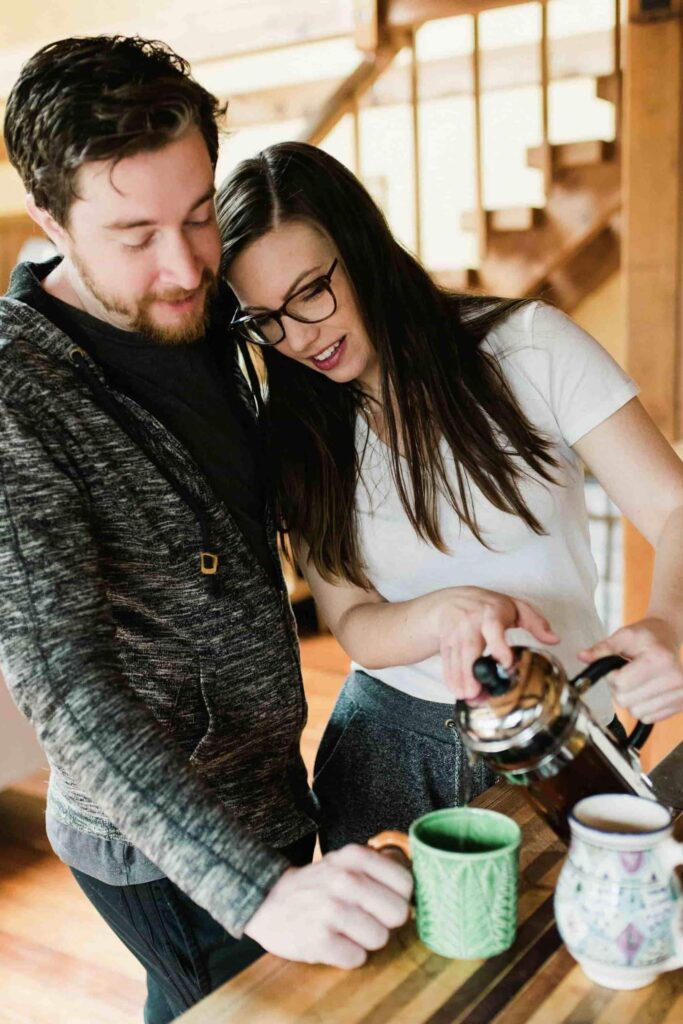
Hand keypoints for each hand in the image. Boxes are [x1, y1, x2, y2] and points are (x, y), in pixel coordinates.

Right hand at [243, 844, 412, 968]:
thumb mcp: (345, 862)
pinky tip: (334, 942)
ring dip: (366, 941)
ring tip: (347, 930)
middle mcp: (343, 880)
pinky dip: (349, 956)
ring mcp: (329, 910)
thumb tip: (417, 895)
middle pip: (398, 913)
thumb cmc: (317, 885)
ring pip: (380, 938)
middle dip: (386, 922)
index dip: (399, 898)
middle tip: (365, 918)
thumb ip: (379, 871)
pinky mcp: (318, 940)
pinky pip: (357, 958)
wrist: (267, 900)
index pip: (405, 883)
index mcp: (354, 857)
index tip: (384, 901)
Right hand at [436, 588, 558, 699]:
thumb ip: (536, 622)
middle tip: (476, 692)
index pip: (493, 628)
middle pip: (469, 648)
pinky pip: (447, 663)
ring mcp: (455, 634)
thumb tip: (555, 639)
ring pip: (456, 659)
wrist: (450, 601)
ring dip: (461, 680)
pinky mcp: (445, 644)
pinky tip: (458, 691)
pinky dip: (451, 678)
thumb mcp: (514, 607)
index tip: (506, 663)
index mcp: (491, 612)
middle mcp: (470, 623)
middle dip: (471, 671)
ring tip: (469, 697)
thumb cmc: (487, 605)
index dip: (499, 646)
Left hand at [579, 617, 682, 722]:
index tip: (618, 666)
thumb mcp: (623, 636)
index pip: (620, 683)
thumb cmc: (645, 636)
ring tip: (639, 681)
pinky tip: (648, 691)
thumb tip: (582, 657)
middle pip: (626, 701)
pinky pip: (648, 718)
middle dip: (620, 689)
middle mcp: (674, 679)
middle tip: (629, 673)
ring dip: (631, 700)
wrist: (669, 638)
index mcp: (659, 660)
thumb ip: (602, 649)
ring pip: (636, 712)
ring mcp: (681, 694)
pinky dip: (643, 707)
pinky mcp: (682, 705)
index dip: (612, 676)